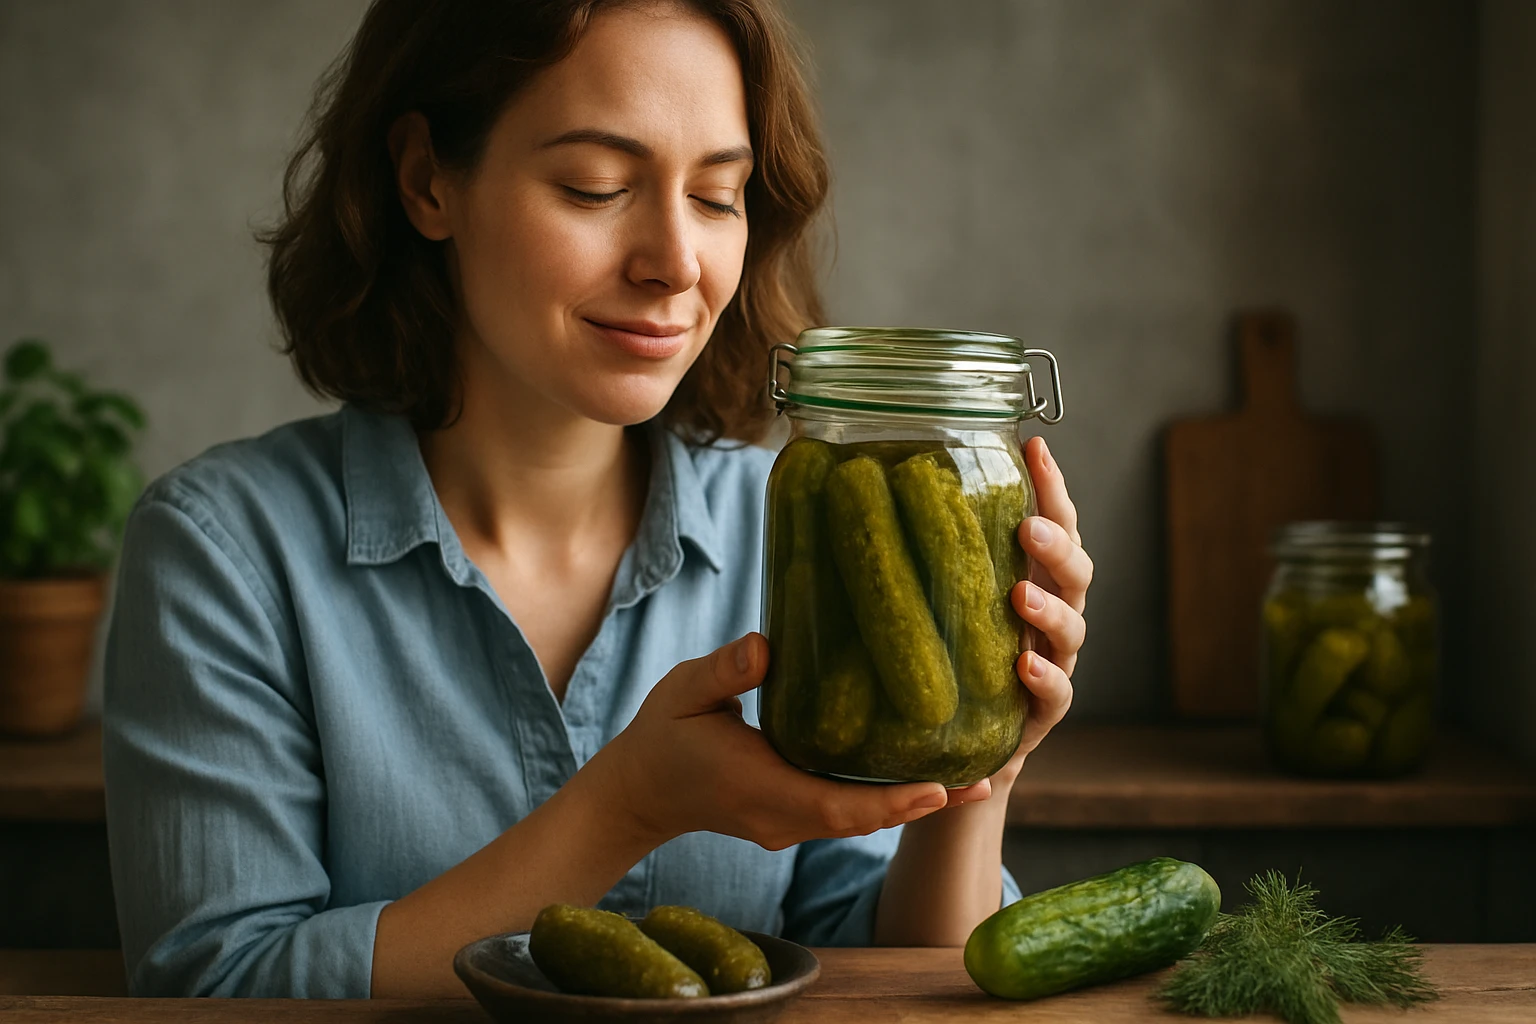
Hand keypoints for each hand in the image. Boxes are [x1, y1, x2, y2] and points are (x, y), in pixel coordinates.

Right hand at [593, 633, 950, 851]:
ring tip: (974, 781)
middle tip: (985, 782)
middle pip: (864, 820)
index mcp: (760, 788)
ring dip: (913, 804)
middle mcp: (782, 817)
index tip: (938, 789)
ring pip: (860, 821)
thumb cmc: (661, 735)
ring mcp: (787, 824)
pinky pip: (847, 813)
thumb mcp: (684, 692)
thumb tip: (765, 648)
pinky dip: (886, 800)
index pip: (835, 807)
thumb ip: (725, 671)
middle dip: (924, 804)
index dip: (890, 802)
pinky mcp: (790, 818)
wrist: (637, 792)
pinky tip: (922, 778)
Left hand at [942, 435, 1090, 806]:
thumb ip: (911, 556)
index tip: (1032, 446)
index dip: (1049, 486)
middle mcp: (1050, 617)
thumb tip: (847, 487)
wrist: (953, 753)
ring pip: (1074, 629)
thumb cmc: (941, 660)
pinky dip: (1045, 679)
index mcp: (1029, 579)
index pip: (1052, 524)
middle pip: (1076, 571)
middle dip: (1057, 545)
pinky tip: (1023, 667)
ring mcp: (1053, 665)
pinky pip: (1057, 695)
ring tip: (1020, 598)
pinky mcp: (1041, 715)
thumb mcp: (930, 601)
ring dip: (1051, 610)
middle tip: (1028, 527)